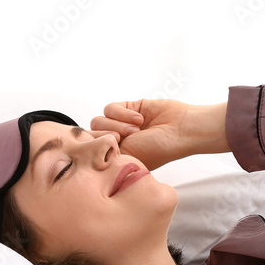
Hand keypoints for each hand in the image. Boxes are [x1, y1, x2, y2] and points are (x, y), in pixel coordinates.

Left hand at [90, 99, 229, 170]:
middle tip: (127, 138)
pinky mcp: (127, 108)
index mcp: (116, 157)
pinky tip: (139, 118)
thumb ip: (104, 153)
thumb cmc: (160, 149)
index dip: (97, 148)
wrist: (180, 130)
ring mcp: (121, 124)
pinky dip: (123, 112)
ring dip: (117, 124)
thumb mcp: (128, 157)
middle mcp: (118, 141)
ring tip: (137, 129)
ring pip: (99, 120)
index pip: (91, 151)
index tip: (113, 150)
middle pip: (91, 134)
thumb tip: (84, 147)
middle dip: (108, 135)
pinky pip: (110, 107)